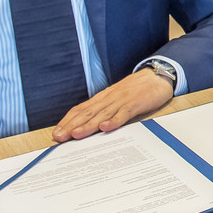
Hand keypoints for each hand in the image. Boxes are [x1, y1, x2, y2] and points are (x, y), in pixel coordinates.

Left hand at [51, 67, 174, 141]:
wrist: (157, 76)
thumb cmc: (136, 90)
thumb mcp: (117, 98)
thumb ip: (104, 110)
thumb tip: (89, 125)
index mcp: (103, 98)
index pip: (80, 109)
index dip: (67, 121)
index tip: (56, 133)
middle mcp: (108, 99)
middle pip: (87, 113)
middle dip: (71, 126)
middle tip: (59, 137)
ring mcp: (121, 101)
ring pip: (102, 114)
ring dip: (88, 125)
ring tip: (75, 135)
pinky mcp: (135, 103)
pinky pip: (123, 114)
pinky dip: (114, 121)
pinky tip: (106, 128)